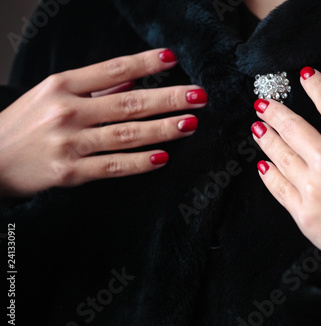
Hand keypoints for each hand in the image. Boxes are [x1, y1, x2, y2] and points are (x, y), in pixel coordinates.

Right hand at [0, 49, 206, 198]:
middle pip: (128, 103)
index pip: (112, 70)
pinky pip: (111, 166)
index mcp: (62, 86)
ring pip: (126, 134)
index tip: (172, 59)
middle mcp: (67, 111)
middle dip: (167, 98)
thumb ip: (93, 88)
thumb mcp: (50, 94)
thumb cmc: (23, 124)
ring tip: (190, 123)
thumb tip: (133, 78)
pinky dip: (138, 163)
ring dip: (162, 129)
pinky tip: (162, 157)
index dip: (144, 63)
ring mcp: (69, 143)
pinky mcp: (69, 172)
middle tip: (198, 96)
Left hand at [251, 67, 320, 270]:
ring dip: (266, 137)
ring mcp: (313, 186)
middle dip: (275, 111)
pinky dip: (268, 173)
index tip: (304, 75)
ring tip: (257, 127)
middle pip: (294, 126)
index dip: (315, 85)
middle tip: (263, 103)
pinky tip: (262, 164)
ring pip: (280, 153)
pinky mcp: (303, 212)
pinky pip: (277, 186)